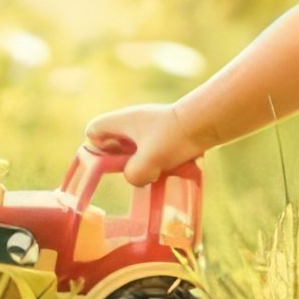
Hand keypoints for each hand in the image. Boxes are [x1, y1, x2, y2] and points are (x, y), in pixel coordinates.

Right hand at [83, 102, 205, 185]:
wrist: (205, 123)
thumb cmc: (174, 138)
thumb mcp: (149, 161)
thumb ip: (134, 174)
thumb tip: (136, 177)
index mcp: (122, 121)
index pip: (93, 131)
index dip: (96, 148)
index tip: (112, 160)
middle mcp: (131, 122)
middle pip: (111, 142)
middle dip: (120, 160)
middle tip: (135, 167)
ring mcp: (147, 126)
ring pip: (131, 149)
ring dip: (138, 162)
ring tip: (154, 167)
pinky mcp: (161, 133)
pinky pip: (147, 149)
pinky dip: (152, 160)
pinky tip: (165, 165)